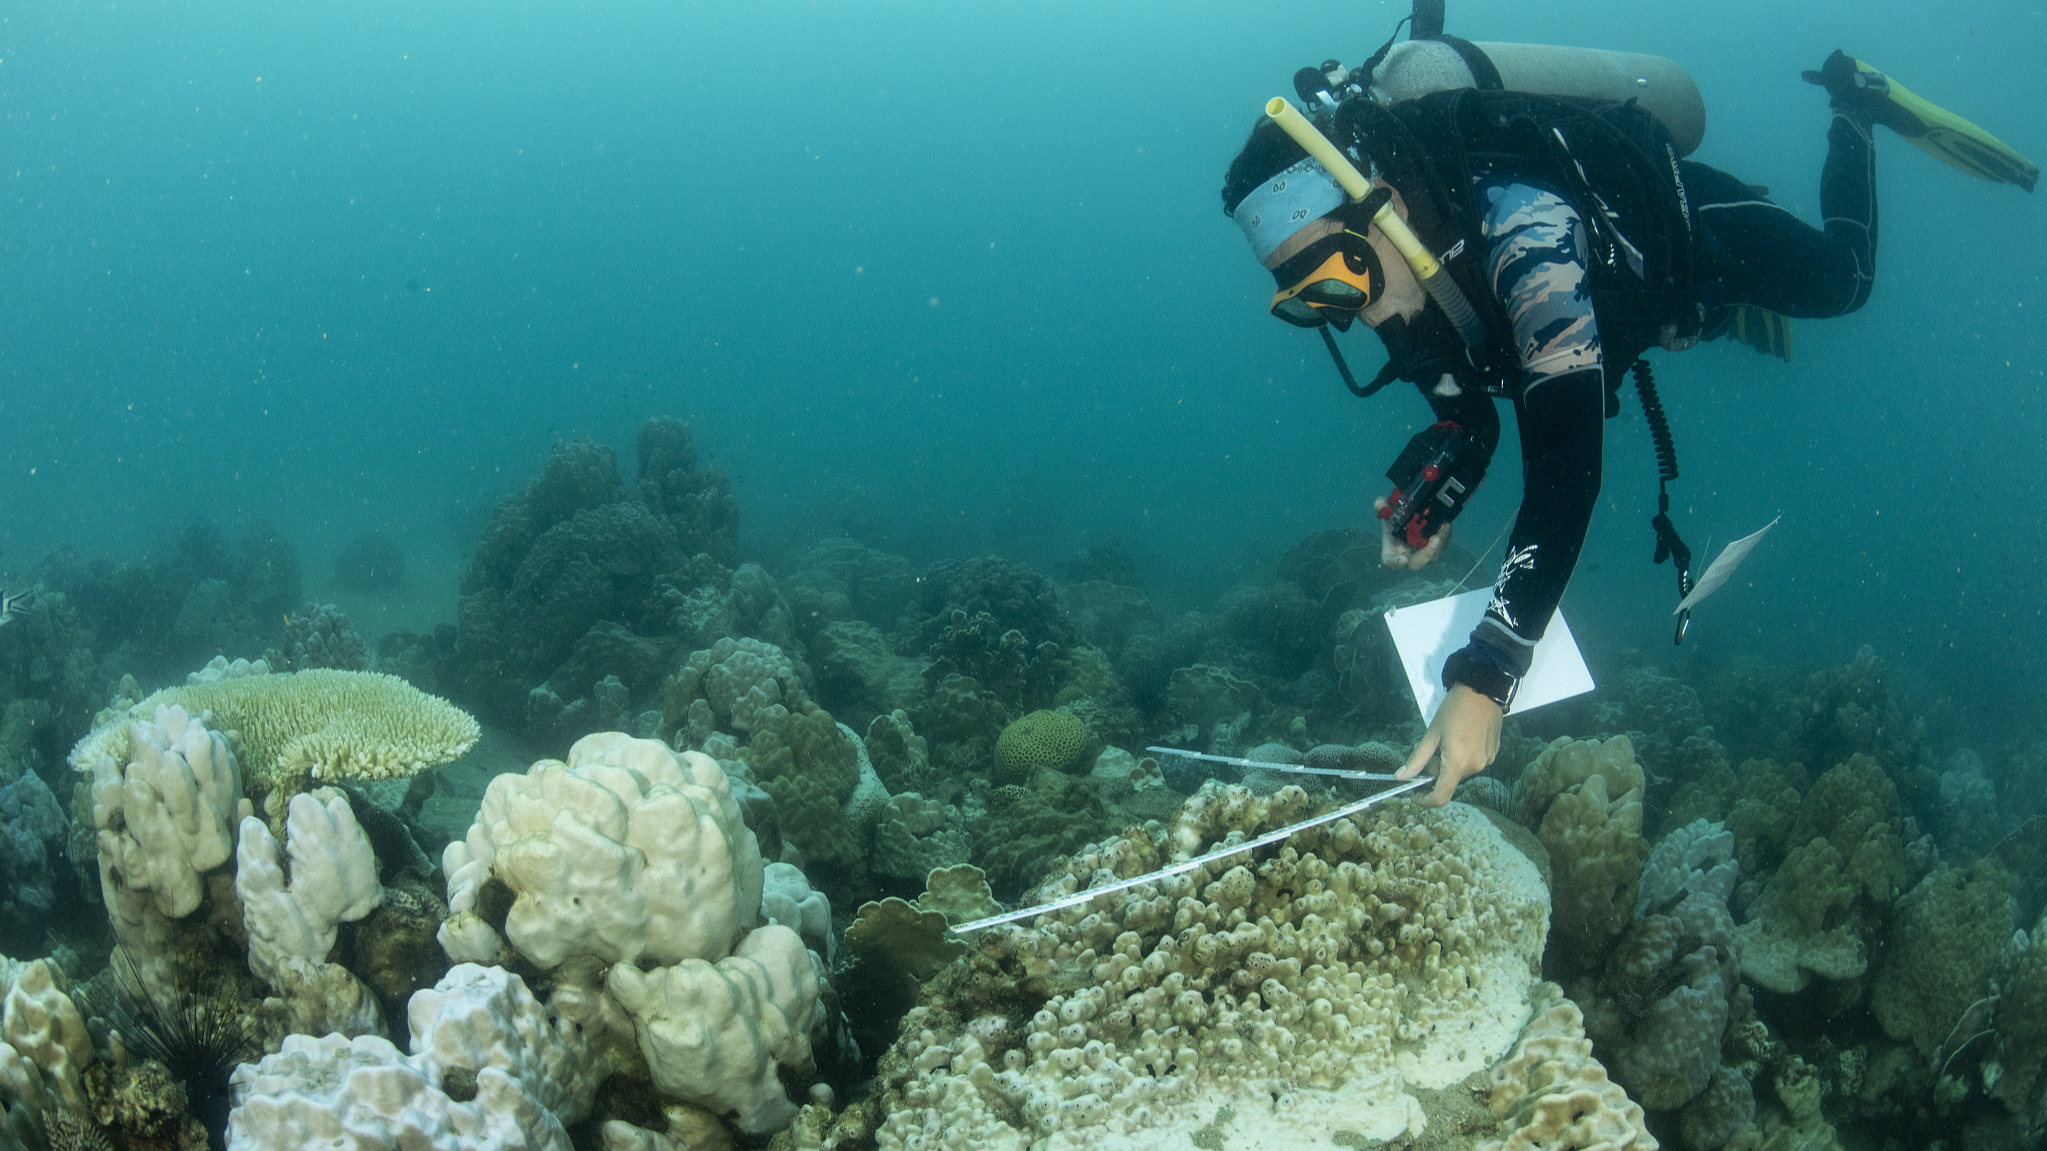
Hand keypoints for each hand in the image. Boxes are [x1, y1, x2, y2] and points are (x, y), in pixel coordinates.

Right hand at [1375, 497, 1450, 570]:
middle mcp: (1407, 556)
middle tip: (1434, 540)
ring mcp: (1423, 554)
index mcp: (1391, 550)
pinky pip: (1442, 545)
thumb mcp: (1388, 512)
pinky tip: (1445, 524)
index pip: (1389, 562)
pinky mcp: (1436, 547)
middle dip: (1426, 554)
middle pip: (1416, 563)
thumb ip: (1383, 507)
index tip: (1402, 560)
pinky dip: (1445, 536)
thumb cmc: (1396, 519)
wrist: (1411, 518)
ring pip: (1434, 555)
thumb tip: (1379, 503)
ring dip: (1440, 543)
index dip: (1395, 563)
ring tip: (1443, 527)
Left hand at [1397, 684, 1502, 806]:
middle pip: (1449, 779)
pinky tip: (1462, 737)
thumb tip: (1400, 777)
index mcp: (1457, 764)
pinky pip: (1473, 762)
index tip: (1415, 795)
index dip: (1425, 801)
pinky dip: (1463, 756)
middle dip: (1436, 770)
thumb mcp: (1431, 734)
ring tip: (1448, 739)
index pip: (1441, 796)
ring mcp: (1487, 761)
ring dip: (1449, 762)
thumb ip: (1416, 759)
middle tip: (1431, 748)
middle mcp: (1475, 767)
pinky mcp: (1493, 753)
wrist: (1483, 689)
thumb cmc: (1453, 710)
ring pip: (1461, 771)